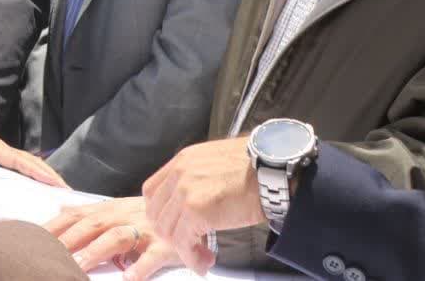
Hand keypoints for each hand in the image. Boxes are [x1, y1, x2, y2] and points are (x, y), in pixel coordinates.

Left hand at [0, 115, 66, 186]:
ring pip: (26, 167)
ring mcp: (0, 157)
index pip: (13, 157)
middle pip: (28, 162)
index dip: (32, 168)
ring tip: (61, 193)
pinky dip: (32, 180)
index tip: (49, 179)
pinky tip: (41, 193)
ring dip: (44, 178)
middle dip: (47, 174)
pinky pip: (18, 172)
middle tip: (66, 190)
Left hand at [44, 197, 181, 279]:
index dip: (54, 226)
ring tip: (79, 267)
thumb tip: (59, 207)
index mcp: (109, 209)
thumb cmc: (146, 214)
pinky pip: (151, 257)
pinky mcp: (165, 245)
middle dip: (68, 239)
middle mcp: (123, 216)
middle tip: (47, 255)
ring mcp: (144, 230)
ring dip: (95, 251)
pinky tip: (127, 279)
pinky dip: (139, 268)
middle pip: (91, 225)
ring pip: (116, 238)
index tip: (31, 238)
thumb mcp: (116, 208)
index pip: (75, 215)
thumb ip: (89, 210)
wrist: (189, 209)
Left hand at [142, 137, 262, 273]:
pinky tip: (204, 262)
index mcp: (181, 161)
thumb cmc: (254, 168)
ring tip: (202, 255)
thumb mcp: (215, 162)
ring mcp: (185, 192)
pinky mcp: (196, 211)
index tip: (175, 226)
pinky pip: (184, 242)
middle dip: (171, 234)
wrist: (273, 170)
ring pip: (167, 231)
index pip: (151, 192)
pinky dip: (191, 258)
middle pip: (155, 214)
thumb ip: (196, 177)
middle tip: (190, 244)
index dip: (161, 213)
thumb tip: (193, 200)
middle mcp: (178, 174)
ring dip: (183, 249)